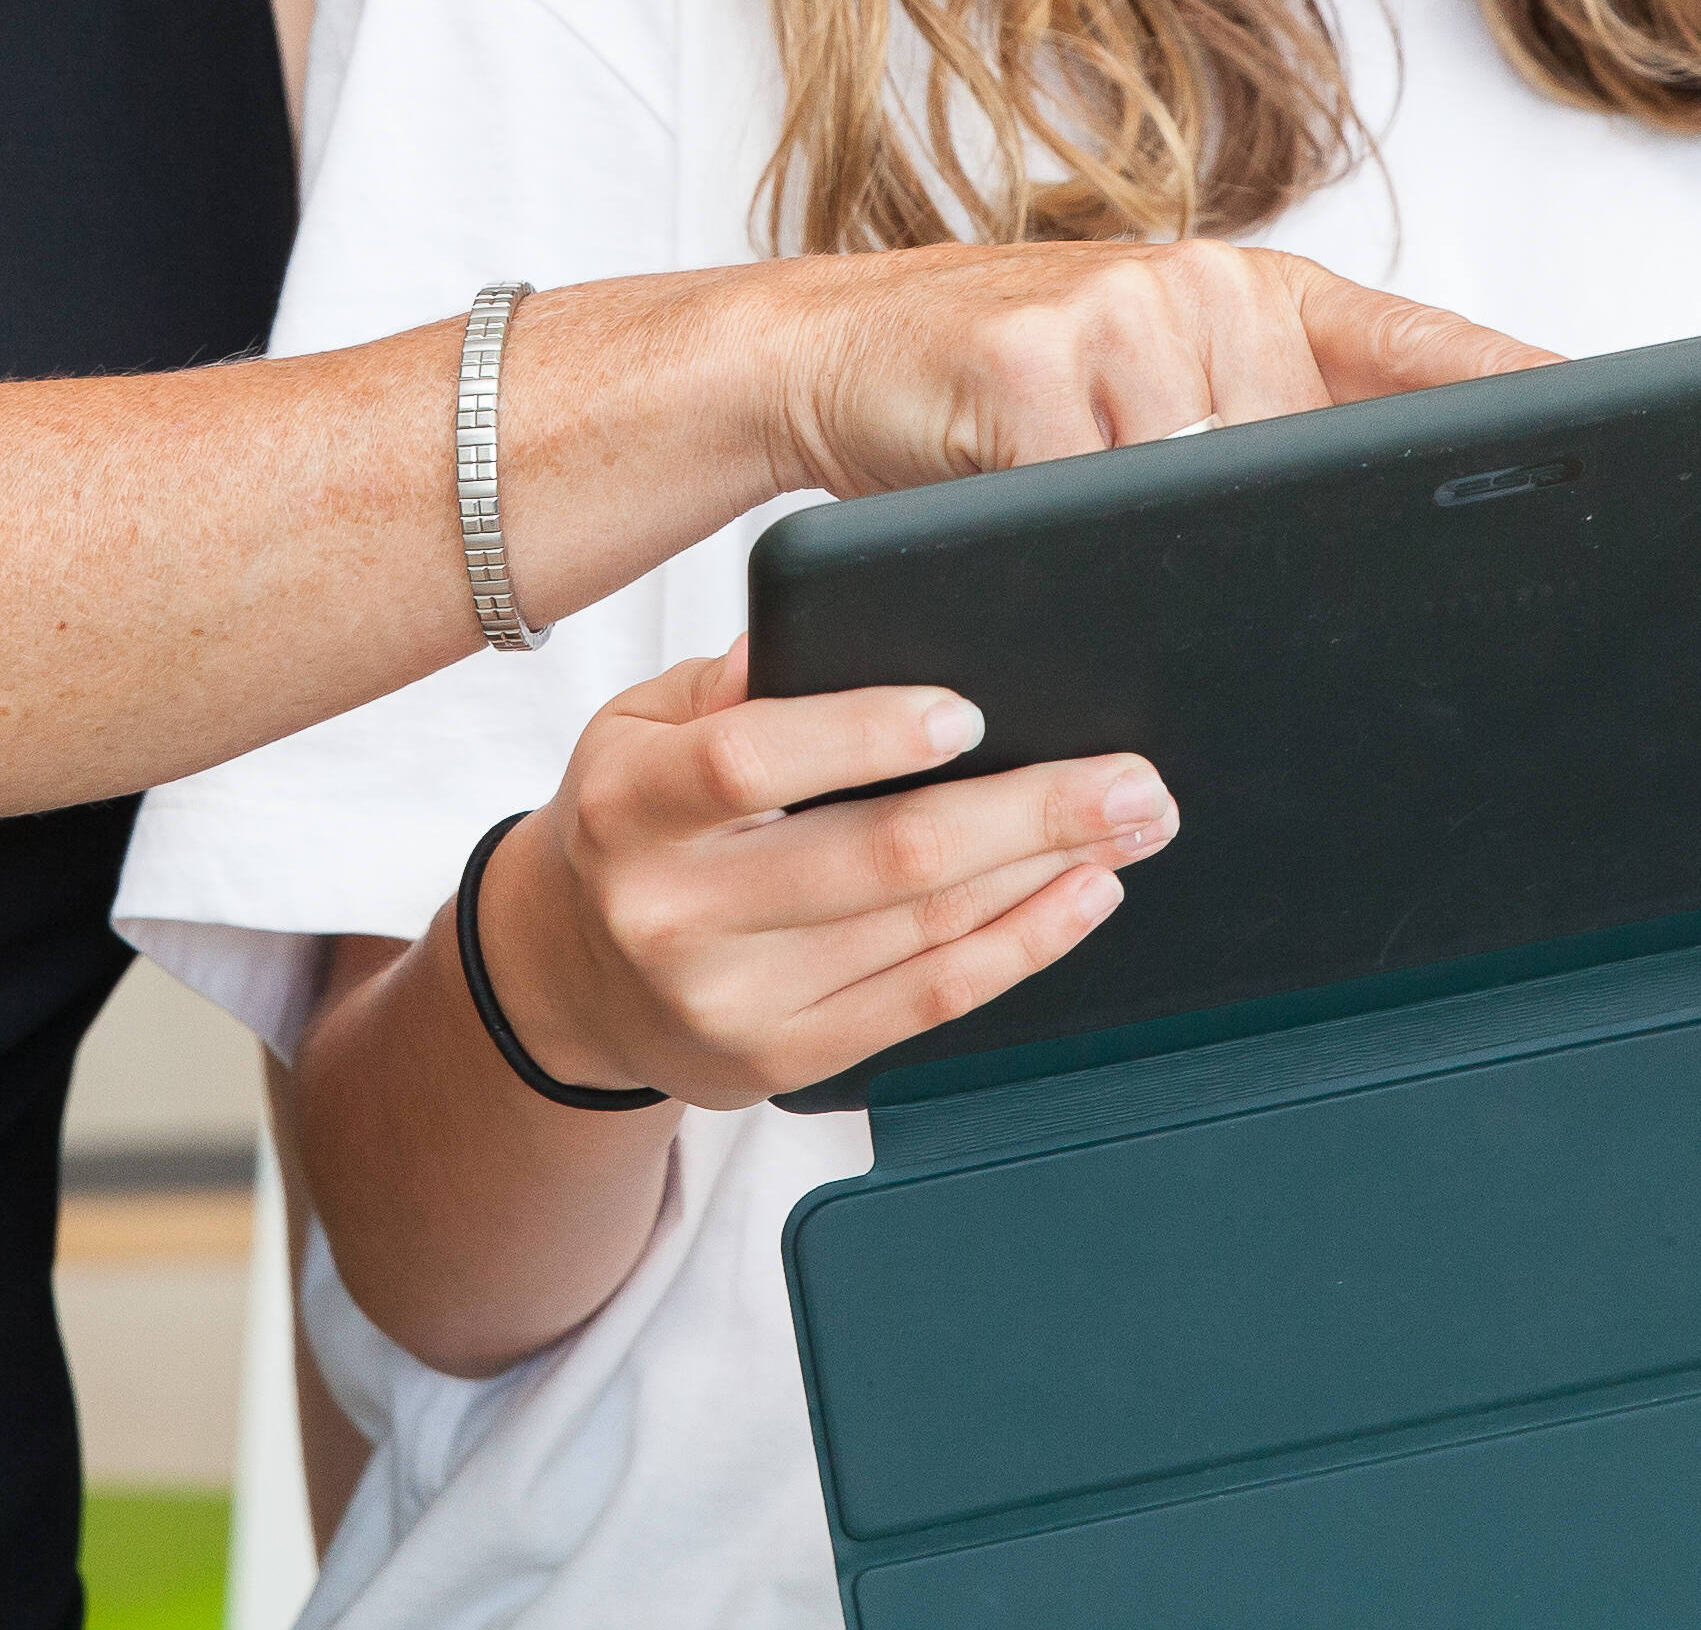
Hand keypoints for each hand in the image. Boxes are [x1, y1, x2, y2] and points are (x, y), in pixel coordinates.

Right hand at [474, 640, 1179, 1106]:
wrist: (570, 976)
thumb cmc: (632, 823)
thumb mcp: (637, 727)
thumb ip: (723, 686)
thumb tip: (814, 640)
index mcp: (632, 805)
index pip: (749, 760)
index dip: (864, 734)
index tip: (966, 710)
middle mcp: (674, 911)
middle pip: (878, 858)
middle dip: (1026, 812)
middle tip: (1128, 778)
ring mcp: (732, 999)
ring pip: (923, 931)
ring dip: (1049, 874)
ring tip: (1130, 823)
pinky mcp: (783, 1059)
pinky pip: (927, 1002)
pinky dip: (1021, 947)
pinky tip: (1080, 898)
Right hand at [743, 239, 1545, 502]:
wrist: (829, 348)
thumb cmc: (1001, 389)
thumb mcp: (1146, 388)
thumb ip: (1249, 431)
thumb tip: (1362, 541)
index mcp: (1253, 296)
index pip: (1416, 346)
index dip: (1513, 386)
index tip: (1608, 422)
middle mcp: (1204, 289)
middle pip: (1311, 458)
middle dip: (1307, 534)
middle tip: (1278, 565)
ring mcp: (1121, 315)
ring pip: (1205, 488)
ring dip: (1162, 542)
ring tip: (1080, 505)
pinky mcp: (1029, 362)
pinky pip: (1097, 497)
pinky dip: (1075, 528)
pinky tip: (1026, 493)